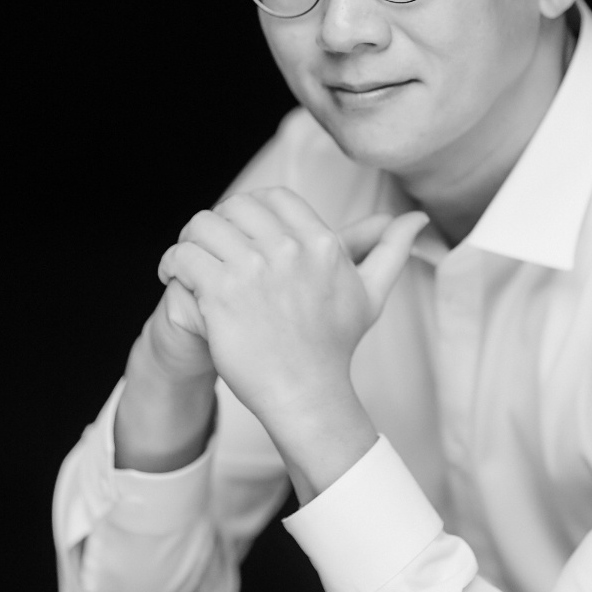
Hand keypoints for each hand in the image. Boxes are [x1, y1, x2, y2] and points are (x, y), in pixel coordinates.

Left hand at [157, 189, 427, 429]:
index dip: (250, 209)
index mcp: (320, 242)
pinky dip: (173, 263)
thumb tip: (417, 219)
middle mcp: (288, 250)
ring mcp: (253, 271)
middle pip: (234, 206)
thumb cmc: (334, 345)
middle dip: (217, 222)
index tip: (241, 233)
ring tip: (187, 261)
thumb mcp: (371, 291)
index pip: (273, 197)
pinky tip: (176, 278)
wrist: (306, 394)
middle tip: (209, 246)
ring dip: (190, 240)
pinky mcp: (221, 295)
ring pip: (202, 225)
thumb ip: (391, 248)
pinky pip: (184, 256)